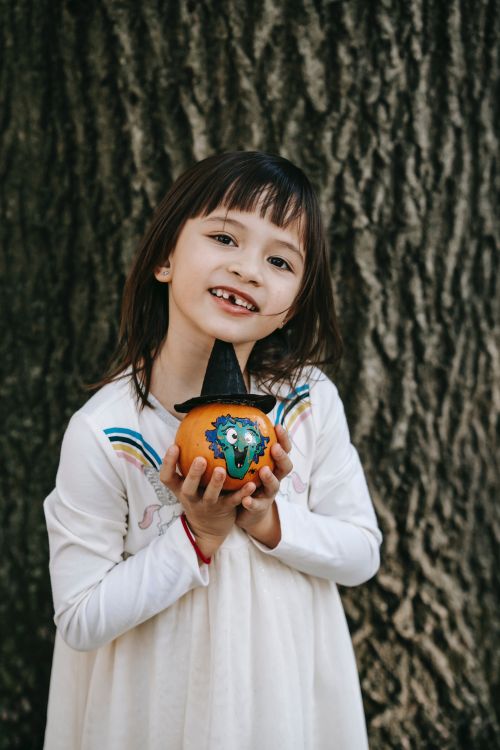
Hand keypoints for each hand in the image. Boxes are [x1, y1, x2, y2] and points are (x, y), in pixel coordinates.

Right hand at [159, 445, 254, 557]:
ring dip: (216, 483)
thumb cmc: (198, 494)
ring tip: (222, 470)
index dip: (168, 463)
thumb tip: (194, 427)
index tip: (173, 445)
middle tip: (200, 459)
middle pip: (188, 488)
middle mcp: (191, 498)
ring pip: (211, 496)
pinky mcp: (224, 511)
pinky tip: (252, 483)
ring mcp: (207, 506)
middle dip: (193, 474)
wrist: (208, 529)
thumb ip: (189, 461)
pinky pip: (234, 501)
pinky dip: (242, 493)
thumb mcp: (189, 483)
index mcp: (180, 488)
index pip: (167, 477)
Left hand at [236, 424, 292, 547]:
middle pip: (285, 467)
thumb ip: (240, 448)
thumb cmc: (244, 482)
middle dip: (281, 457)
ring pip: (274, 486)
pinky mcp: (259, 508)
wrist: (247, 513)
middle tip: (274, 448)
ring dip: (270, 478)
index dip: (283, 439)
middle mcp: (275, 479)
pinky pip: (256, 505)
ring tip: (263, 471)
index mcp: (273, 466)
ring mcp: (268, 495)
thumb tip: (227, 421)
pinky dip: (252, 502)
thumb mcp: (245, 465)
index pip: (283, 449)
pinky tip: (245, 499)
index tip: (277, 426)